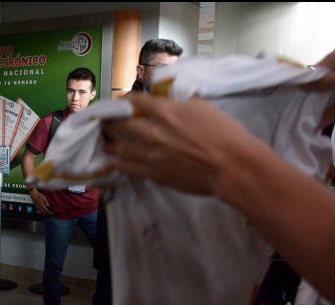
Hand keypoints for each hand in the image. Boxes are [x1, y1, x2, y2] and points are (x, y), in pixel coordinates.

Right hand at [29, 189, 52, 214]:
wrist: (33, 194)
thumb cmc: (39, 195)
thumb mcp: (44, 197)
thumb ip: (46, 202)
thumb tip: (48, 205)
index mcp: (42, 205)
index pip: (46, 210)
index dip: (50, 212)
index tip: (52, 213)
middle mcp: (39, 207)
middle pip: (44, 212)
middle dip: (47, 213)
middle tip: (50, 213)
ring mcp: (37, 207)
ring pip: (41, 212)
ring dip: (44, 213)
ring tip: (47, 212)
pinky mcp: (36, 206)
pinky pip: (38, 211)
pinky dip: (41, 212)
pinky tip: (42, 211)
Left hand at [102, 95, 263, 195]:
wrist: (231, 166)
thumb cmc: (224, 133)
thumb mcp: (203, 106)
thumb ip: (180, 103)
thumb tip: (168, 101)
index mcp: (166, 112)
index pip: (136, 101)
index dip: (124, 100)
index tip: (119, 102)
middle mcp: (153, 132)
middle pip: (120, 124)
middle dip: (109, 122)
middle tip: (103, 122)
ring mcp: (151, 154)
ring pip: (119, 148)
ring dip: (109, 143)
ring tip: (105, 141)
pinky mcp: (154, 173)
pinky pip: (128, 168)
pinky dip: (118, 163)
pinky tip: (114, 161)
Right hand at [305, 45, 334, 125]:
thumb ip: (320, 82)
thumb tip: (298, 85)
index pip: (315, 69)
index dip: (306, 84)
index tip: (295, 98)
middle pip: (323, 81)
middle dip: (315, 97)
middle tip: (304, 112)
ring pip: (332, 91)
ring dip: (325, 105)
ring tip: (315, 120)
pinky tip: (325, 120)